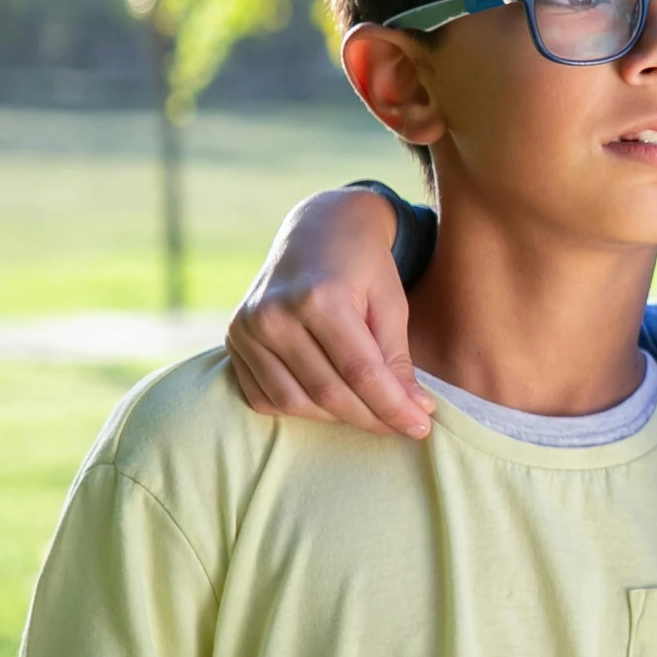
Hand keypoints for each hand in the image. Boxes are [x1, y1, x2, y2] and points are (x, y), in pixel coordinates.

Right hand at [224, 188, 435, 437]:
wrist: (317, 229)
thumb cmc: (364, 266)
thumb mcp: (391, 303)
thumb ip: (396, 358)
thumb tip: (413, 411)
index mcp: (319, 298)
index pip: (361, 372)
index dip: (393, 406)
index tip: (422, 427)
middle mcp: (274, 314)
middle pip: (328, 392)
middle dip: (372, 417)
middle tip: (406, 425)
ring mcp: (247, 328)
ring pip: (296, 403)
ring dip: (338, 418)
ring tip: (371, 411)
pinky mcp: (234, 339)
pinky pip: (266, 397)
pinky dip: (301, 408)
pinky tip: (330, 400)